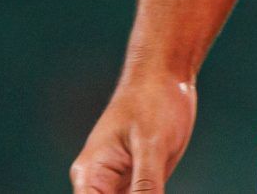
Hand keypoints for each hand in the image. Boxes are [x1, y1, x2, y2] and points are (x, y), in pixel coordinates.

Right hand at [70, 70, 196, 193]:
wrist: (166, 75)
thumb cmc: (153, 100)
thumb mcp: (151, 146)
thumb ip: (146, 187)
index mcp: (90, 175)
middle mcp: (98, 184)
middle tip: (152, 191)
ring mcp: (118, 185)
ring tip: (157, 183)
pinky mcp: (138, 183)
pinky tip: (159, 192)